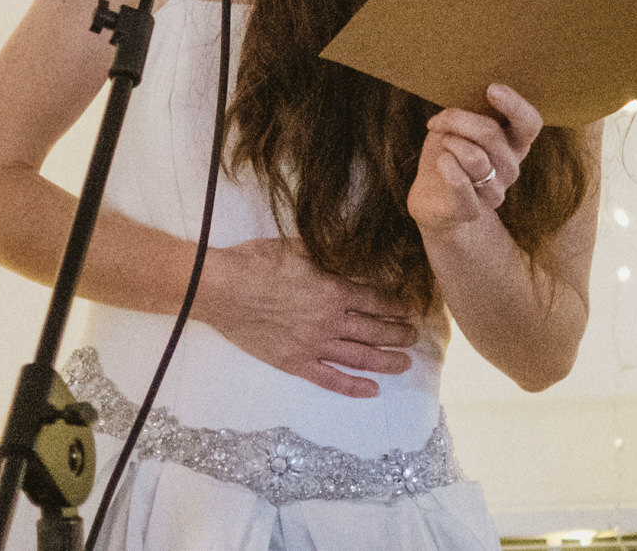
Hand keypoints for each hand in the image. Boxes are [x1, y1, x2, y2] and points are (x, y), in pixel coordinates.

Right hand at [198, 236, 419, 397]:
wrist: (222, 289)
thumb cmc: (257, 262)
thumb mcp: (300, 247)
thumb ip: (330, 254)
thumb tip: (354, 254)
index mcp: (334, 290)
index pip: (377, 300)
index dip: (397, 305)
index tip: (410, 309)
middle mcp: (330, 320)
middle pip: (376, 330)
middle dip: (399, 334)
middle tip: (414, 336)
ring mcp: (313, 345)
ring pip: (360, 357)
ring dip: (386, 361)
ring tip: (405, 363)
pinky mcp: (295, 363)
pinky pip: (330, 380)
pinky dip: (353, 387)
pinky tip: (372, 390)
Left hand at [408, 83, 542, 235]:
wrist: (432, 198)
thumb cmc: (447, 152)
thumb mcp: (456, 125)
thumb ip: (468, 111)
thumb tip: (467, 95)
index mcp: (514, 142)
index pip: (530, 123)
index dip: (515, 104)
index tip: (491, 88)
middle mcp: (510, 167)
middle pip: (490, 133)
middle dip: (457, 119)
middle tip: (439, 120)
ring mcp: (495, 191)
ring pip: (475, 157)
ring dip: (450, 143)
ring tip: (442, 146)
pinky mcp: (472, 209)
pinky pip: (461, 183)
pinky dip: (446, 166)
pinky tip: (441, 162)